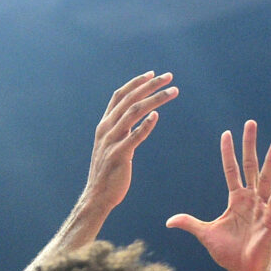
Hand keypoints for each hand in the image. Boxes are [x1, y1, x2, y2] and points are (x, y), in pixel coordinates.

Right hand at [82, 71, 177, 214]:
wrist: (97, 196)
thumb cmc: (108, 172)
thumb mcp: (111, 145)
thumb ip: (122, 130)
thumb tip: (140, 118)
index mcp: (104, 125)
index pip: (119, 96)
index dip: (135, 83)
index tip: (151, 73)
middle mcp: (106, 129)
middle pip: (129, 99)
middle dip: (150, 85)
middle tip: (169, 76)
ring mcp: (111, 141)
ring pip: (134, 112)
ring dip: (155, 99)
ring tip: (173, 92)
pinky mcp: (119, 155)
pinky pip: (134, 137)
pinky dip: (145, 125)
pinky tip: (156, 116)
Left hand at [167, 120, 270, 270]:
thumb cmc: (228, 253)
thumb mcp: (205, 234)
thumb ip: (189, 224)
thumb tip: (169, 221)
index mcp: (237, 199)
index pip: (232, 170)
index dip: (228, 153)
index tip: (226, 133)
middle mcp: (251, 199)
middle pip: (250, 167)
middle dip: (250, 146)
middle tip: (251, 123)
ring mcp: (263, 208)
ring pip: (265, 180)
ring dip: (270, 161)